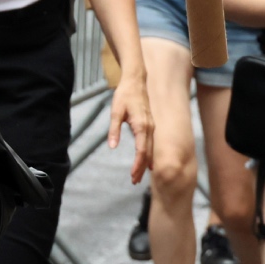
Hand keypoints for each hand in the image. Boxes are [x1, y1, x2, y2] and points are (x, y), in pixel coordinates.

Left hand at [109, 71, 152, 185]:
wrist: (136, 81)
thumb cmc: (125, 95)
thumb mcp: (115, 111)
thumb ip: (114, 130)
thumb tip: (112, 147)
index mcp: (142, 126)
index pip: (141, 151)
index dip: (138, 165)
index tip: (133, 176)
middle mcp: (150, 129)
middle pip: (147, 153)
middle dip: (141, 168)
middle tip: (134, 182)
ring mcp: (152, 127)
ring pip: (150, 149)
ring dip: (145, 163)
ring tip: (139, 176)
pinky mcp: (151, 125)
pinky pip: (151, 144)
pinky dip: (148, 155)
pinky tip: (147, 163)